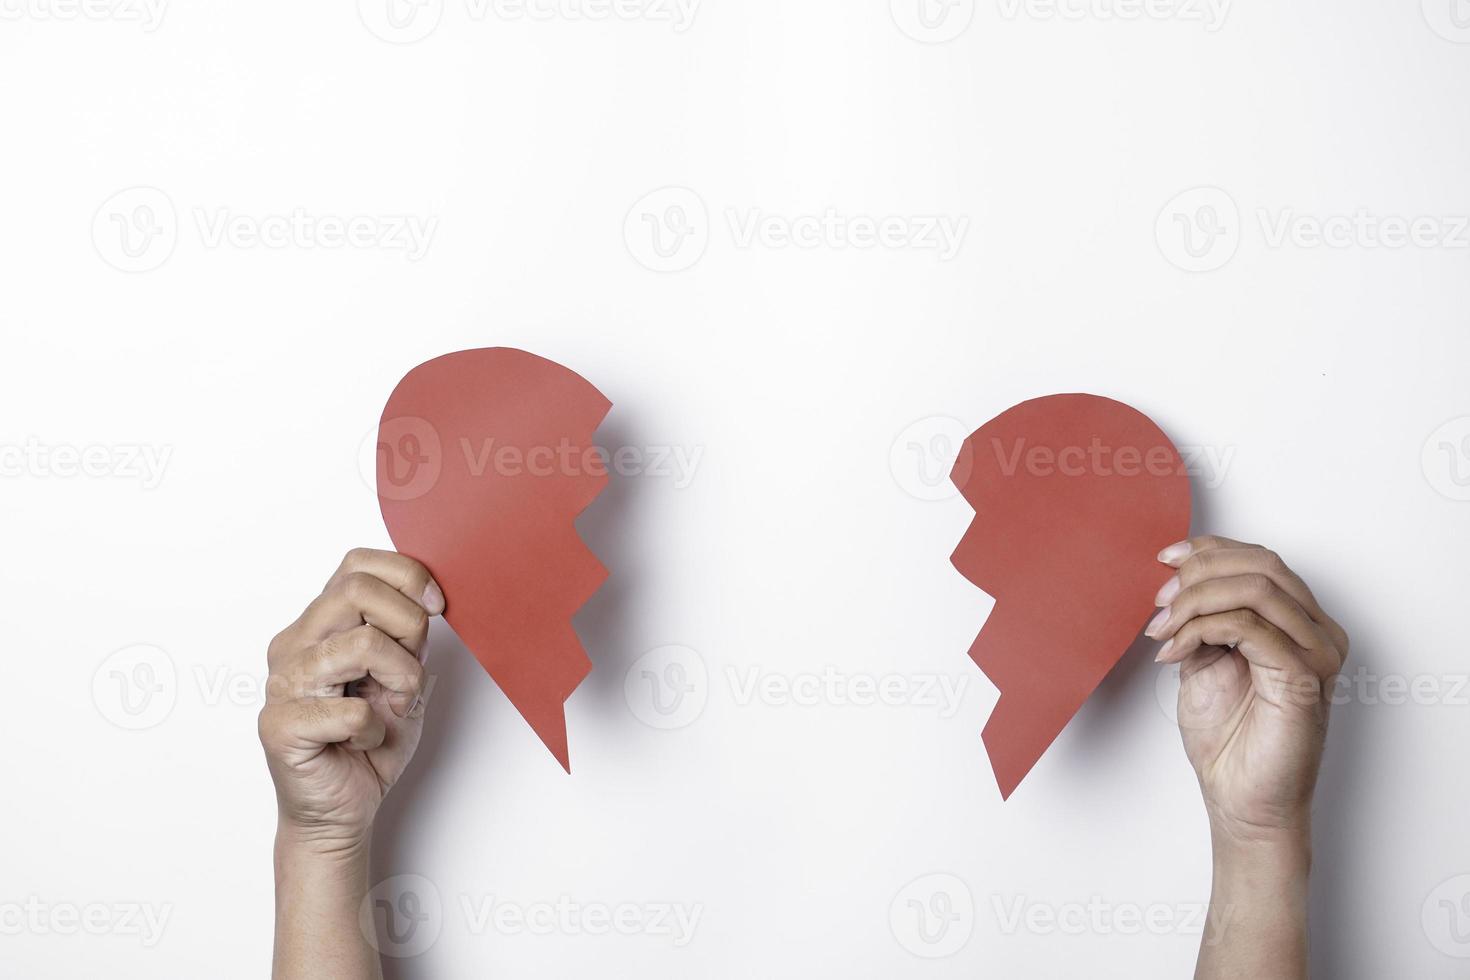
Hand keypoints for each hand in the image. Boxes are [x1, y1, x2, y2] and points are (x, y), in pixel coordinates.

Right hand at [259, 548, 442, 855]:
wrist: (342, 811)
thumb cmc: (370, 743)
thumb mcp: (403, 675)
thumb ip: (407, 635)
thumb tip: (426, 597)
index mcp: (321, 624)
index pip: (357, 563)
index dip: (406, 575)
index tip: (437, 607)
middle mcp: (294, 644)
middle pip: (357, 590)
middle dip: (408, 625)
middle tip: (411, 670)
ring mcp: (282, 684)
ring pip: (361, 645)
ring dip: (400, 679)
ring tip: (391, 707)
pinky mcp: (280, 727)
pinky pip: (352, 711)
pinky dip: (375, 730)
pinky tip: (362, 743)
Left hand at [1147, 535, 1348, 843]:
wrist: (1240, 800)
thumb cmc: (1227, 738)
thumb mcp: (1204, 659)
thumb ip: (1202, 618)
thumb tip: (1175, 579)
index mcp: (1299, 623)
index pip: (1260, 560)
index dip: (1210, 549)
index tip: (1164, 558)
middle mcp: (1317, 633)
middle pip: (1262, 565)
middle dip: (1199, 573)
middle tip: (1159, 601)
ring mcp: (1317, 655)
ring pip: (1256, 590)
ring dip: (1196, 601)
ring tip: (1162, 628)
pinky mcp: (1303, 678)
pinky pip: (1249, 628)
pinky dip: (1201, 629)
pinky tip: (1174, 651)